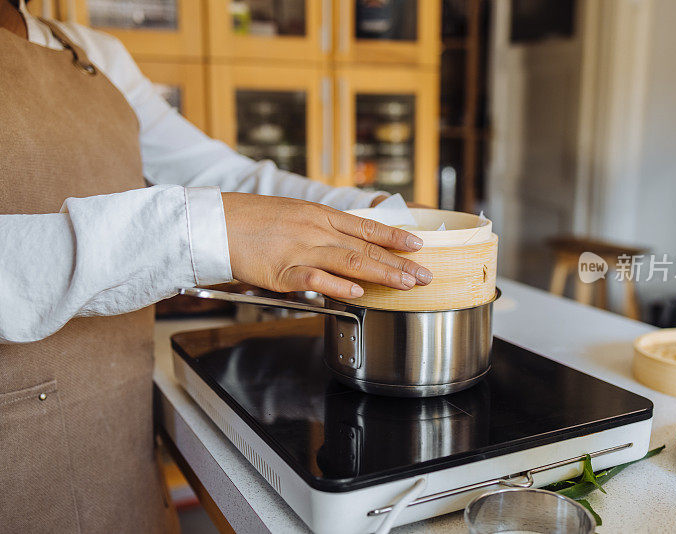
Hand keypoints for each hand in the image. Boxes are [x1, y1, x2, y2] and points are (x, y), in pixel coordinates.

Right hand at [221, 193, 432, 298]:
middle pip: (367, 247)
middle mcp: (316, 230)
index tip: (419, 245)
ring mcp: (301, 250)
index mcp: (320, 215)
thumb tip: (344, 245)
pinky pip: (316, 279)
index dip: (395, 236)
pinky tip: (358, 292)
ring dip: (383, 274)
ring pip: (351, 261)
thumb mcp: (294, 215)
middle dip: (400, 262)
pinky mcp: (282, 271)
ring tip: (407, 284)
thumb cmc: (252, 220)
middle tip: (425, 275)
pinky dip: (338, 286)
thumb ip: (320, 230)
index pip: (367, 226)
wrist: (216, 221)